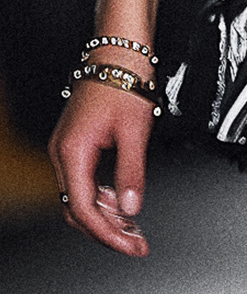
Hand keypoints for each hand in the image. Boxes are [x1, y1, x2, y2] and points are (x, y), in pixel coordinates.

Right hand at [49, 67, 156, 257]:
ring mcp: (68, 148)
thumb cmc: (125, 79)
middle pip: (77, 209)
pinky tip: (121, 199)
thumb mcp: (135, 130)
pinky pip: (84, 181)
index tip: (131, 244)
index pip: (84, 210)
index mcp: (73, 152)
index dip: (108, 233)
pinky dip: (103, 196)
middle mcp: (64, 153)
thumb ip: (132, 172)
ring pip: (80, 197)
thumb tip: (133, 208)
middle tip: (135, 242)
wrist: (120, 49)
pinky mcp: (77, 143)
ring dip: (105, 215)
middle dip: (107, 230)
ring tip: (132, 225)